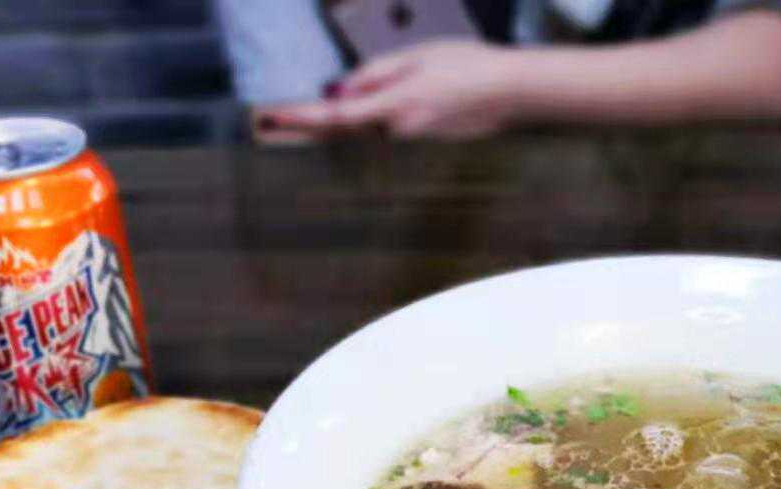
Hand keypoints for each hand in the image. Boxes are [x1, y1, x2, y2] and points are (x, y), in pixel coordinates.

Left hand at [257, 40, 523, 140]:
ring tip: (316, 113)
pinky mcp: (420, 141)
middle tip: (271, 121)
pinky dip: (370, 119)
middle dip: (308, 124)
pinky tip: (369, 106)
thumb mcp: (416, 57)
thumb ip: (375, 75)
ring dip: (343, 119)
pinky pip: (385, 129)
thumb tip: (340, 90)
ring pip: (366, 128)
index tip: (272, 118)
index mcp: (394, 107)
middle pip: (343, 129)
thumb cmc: (467, 65)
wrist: (510, 92)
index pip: (335, 116)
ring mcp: (410, 141)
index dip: (301, 118)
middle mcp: (397, 132)